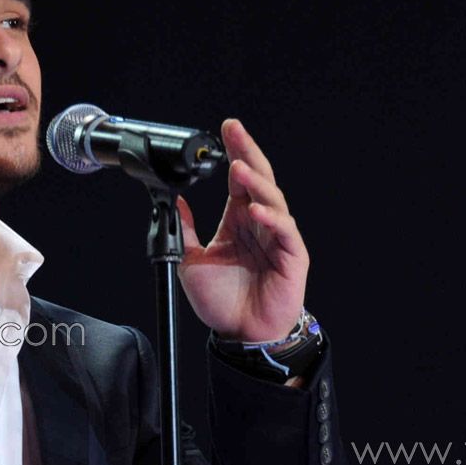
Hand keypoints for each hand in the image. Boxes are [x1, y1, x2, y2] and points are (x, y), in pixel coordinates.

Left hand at [174, 118, 308, 342]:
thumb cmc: (223, 302)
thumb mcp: (191, 261)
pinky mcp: (292, 256)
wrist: (240, 334)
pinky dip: (271, 218)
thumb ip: (184, 230)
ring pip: (272, 200)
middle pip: (259, 179)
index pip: (238, 179)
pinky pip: (284, 231)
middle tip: (235, 132)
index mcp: (238, 220)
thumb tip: (173, 200)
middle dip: (248, 153)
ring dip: (256, 183)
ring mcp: (278, 237)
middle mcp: (260, 224)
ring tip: (238, 167)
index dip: (234, 152)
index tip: (226, 130)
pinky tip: (255, 210)